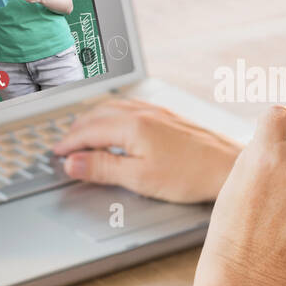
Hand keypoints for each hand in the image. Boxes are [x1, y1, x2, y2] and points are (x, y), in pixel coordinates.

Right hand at [51, 98, 241, 203]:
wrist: (228, 166)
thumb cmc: (191, 174)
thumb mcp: (140, 178)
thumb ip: (103, 169)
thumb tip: (73, 163)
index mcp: (132, 126)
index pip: (88, 131)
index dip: (69, 144)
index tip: (57, 154)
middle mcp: (143, 113)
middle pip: (97, 114)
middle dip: (76, 129)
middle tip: (65, 146)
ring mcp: (156, 111)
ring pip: (113, 106)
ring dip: (93, 119)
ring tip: (84, 134)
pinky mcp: (168, 116)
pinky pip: (130, 106)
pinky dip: (112, 115)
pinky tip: (116, 124)